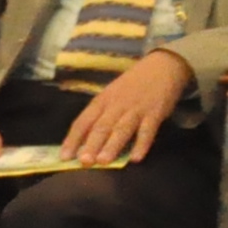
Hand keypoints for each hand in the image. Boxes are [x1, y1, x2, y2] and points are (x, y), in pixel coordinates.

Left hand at [60, 49, 194, 165]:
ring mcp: (136, 109)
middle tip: (84, 162)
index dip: (73, 139)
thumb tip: (83, 143)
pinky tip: (136, 158)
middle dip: (92, 144)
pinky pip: (147, 130)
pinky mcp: (155, 113)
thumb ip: (100, 116)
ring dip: (112, 145)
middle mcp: (116, 105)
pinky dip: (142, 144)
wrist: (163, 66)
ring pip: (122, 129)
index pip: (83, 121)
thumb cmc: (132, 85)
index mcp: (102, 101)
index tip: (64, 157)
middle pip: (102, 126)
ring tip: (104, 161)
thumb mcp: (111, 95)